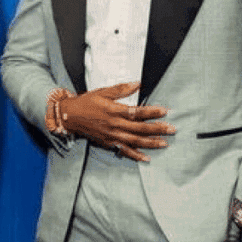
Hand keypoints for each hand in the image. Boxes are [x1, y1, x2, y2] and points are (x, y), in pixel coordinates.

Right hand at [59, 81, 174, 161]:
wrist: (70, 116)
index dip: (152, 112)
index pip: (137, 112)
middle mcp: (114, 125)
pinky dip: (136, 155)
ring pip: (135, 141)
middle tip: (172, 129)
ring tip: (164, 143)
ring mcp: (112, 136)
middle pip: (139, 128)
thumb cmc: (86, 102)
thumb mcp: (102, 92)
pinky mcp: (109, 143)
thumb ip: (121, 89)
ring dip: (151, 143)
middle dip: (157, 129)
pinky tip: (147, 158)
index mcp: (114, 110)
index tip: (164, 111)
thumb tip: (138, 84)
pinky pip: (124, 151)